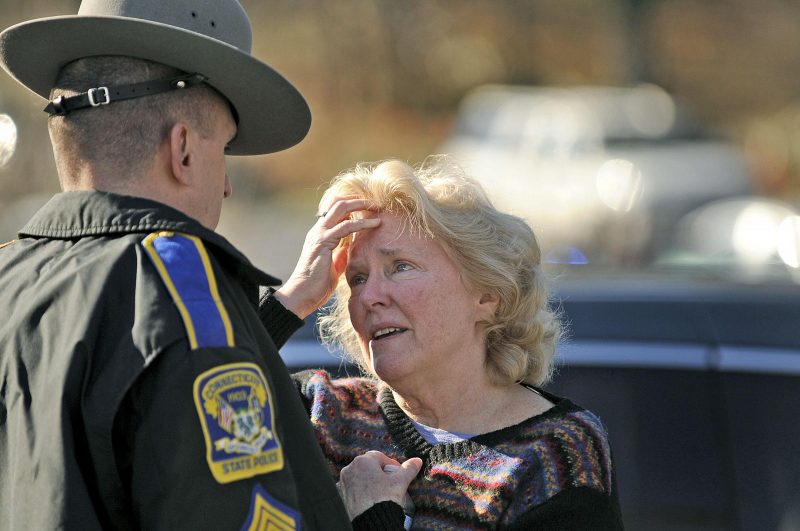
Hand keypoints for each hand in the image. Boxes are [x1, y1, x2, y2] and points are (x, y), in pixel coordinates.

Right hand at [275, 197, 379, 318]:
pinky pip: (345, 226)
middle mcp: (318, 230)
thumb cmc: (317, 285)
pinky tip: (375, 224)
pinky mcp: (323, 242)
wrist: (301, 295)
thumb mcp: (334, 266)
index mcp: (321, 234)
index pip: (337, 211)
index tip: (371, 208)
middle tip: (376, 202)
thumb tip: (350, 245)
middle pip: (338, 203)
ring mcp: (319, 234)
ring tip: (378, 207)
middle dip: (359, 199)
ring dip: (362, 205)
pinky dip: (362, 223)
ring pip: (341, 208)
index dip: (353, 206)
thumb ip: (340, 253)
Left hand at [336, 451, 422, 519]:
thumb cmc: (384, 499)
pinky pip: (353, 487)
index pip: (379, 456)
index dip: (390, 464)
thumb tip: (417, 461)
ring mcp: (344, 482)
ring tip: (381, 491)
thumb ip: (409, 469)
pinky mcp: (342, 494)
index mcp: (363, 461)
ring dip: (370, 480)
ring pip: (360, 476)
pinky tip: (370, 497)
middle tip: (390, 482)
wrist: (371, 521)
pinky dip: (361, 489)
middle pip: (368, 465)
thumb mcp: (400, 482)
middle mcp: (350, 468)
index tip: (397, 473)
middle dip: (380, 472)